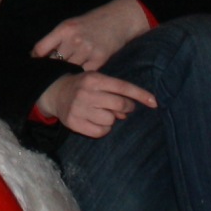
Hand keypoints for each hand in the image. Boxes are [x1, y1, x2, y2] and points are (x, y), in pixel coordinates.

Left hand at [32, 0, 152, 71]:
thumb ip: (56, 38)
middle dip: (51, 67)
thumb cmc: (91, 22)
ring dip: (65, 73)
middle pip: (54, 61)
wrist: (118, 20)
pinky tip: (78, 75)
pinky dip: (79, 75)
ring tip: (64, 75)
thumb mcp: (71, 25)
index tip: (36, 63)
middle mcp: (74, 39)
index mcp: (64, 29)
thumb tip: (38, 55)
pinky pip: (83, 73)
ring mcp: (87, 50)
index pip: (41, 48)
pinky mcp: (99, 59)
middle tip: (50, 73)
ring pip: (68, 69)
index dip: (36, 58)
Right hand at [38, 72, 158, 138]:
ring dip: (112, 119)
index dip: (140, 95)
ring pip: (110, 120)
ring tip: (104, 113)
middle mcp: (86, 93)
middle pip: (119, 105)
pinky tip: (97, 121)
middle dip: (126, 108)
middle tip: (124, 109)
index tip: (154, 102)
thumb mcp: (98, 79)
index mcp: (94, 79)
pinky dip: (103, 129)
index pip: (123, 87)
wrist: (56, 92)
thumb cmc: (83, 86)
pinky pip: (100, 131)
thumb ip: (115, 90)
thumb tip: (130, 109)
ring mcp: (79, 108)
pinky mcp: (74, 122)